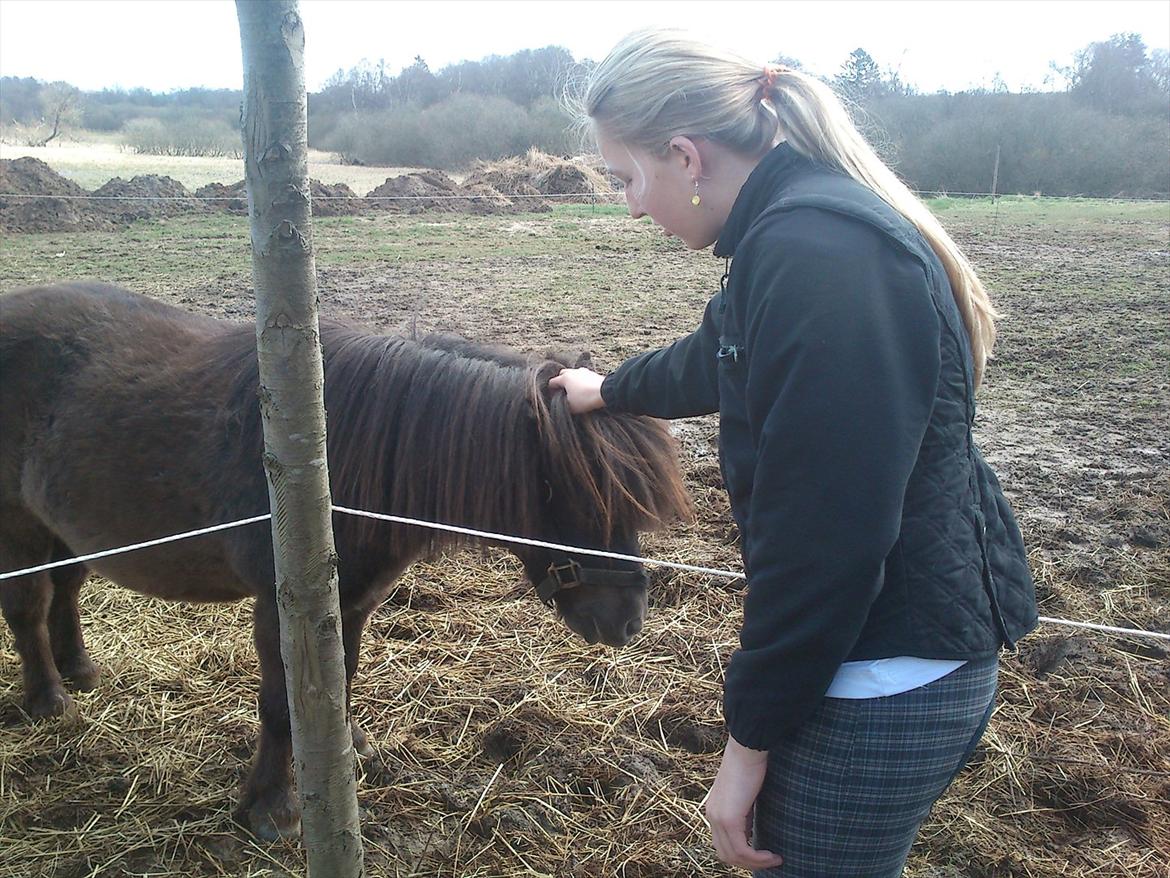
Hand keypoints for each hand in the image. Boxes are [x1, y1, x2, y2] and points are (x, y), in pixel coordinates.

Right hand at [547, 367, 605, 413]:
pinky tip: (584, 389)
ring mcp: (584, 371)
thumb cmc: (585, 398)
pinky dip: (581, 382)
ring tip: (574, 391)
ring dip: (572, 381)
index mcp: (565, 378)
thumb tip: (560, 402)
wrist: (606, 392)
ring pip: (574, 375)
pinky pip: (583, 377)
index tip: (552, 397)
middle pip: (562, 374)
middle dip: (561, 382)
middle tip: (563, 392)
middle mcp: (573, 372)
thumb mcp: (570, 405)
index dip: (551, 390)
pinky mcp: (593, 374)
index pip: (552, 382)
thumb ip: (562, 403)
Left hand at [706, 737, 783, 870]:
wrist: (748, 748)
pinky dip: (757, 858)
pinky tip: (772, 855)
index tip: (763, 853)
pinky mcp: (729, 819)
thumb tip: (754, 828)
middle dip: (748, 863)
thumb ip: (745, 812)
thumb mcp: (746, 794)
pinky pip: (741, 850)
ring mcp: (718, 818)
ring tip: (775, 859)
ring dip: (755, 863)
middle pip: (725, 854)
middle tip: (770, 860)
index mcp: (715, 809)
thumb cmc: (751, 764)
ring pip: (733, 856)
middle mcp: (712, 815)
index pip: (723, 843)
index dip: (742, 854)